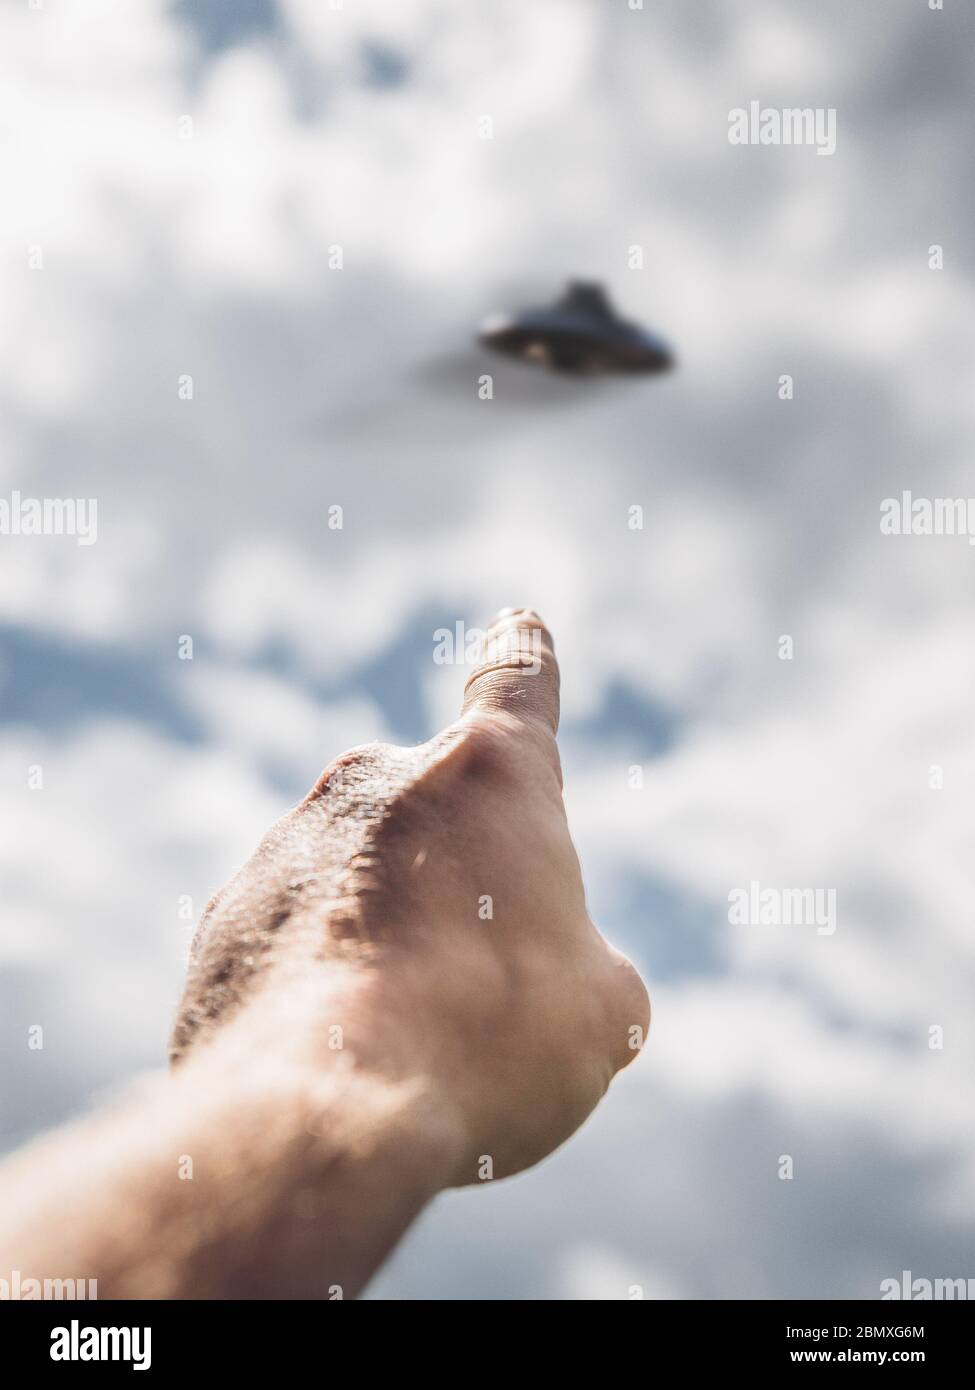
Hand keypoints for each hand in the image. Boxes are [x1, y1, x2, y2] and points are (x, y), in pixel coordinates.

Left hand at [171, 607, 649, 1184]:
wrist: (324, 1111)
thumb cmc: (489, 1040)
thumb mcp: (603, 1013)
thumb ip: (589, 964)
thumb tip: (561, 972)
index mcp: (487, 777)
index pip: (516, 686)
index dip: (524, 656)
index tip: (515, 623)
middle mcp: (377, 784)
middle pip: (435, 817)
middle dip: (458, 882)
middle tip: (479, 979)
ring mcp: (289, 847)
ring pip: (359, 887)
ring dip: (387, 943)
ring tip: (409, 1040)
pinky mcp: (226, 921)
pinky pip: (295, 942)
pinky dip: (322, 985)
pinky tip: (340, 1058)